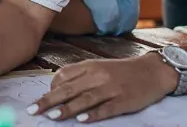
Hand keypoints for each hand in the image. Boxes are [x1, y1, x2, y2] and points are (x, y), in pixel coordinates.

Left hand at [27, 54, 178, 122]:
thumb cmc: (122, 71)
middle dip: (49, 100)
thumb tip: (56, 87)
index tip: (40, 99)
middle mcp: (98, 76)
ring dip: (67, 109)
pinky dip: (94, 115)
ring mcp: (112, 88)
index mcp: (90, 66)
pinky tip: (82, 121)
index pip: (64, 76)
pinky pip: (107, 108)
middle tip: (33, 110)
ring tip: (52, 116)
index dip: (50, 88)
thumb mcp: (99, 67)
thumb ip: (79, 76)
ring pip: (85, 99)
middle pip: (70, 89)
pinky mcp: (125, 100)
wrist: (153, 71)